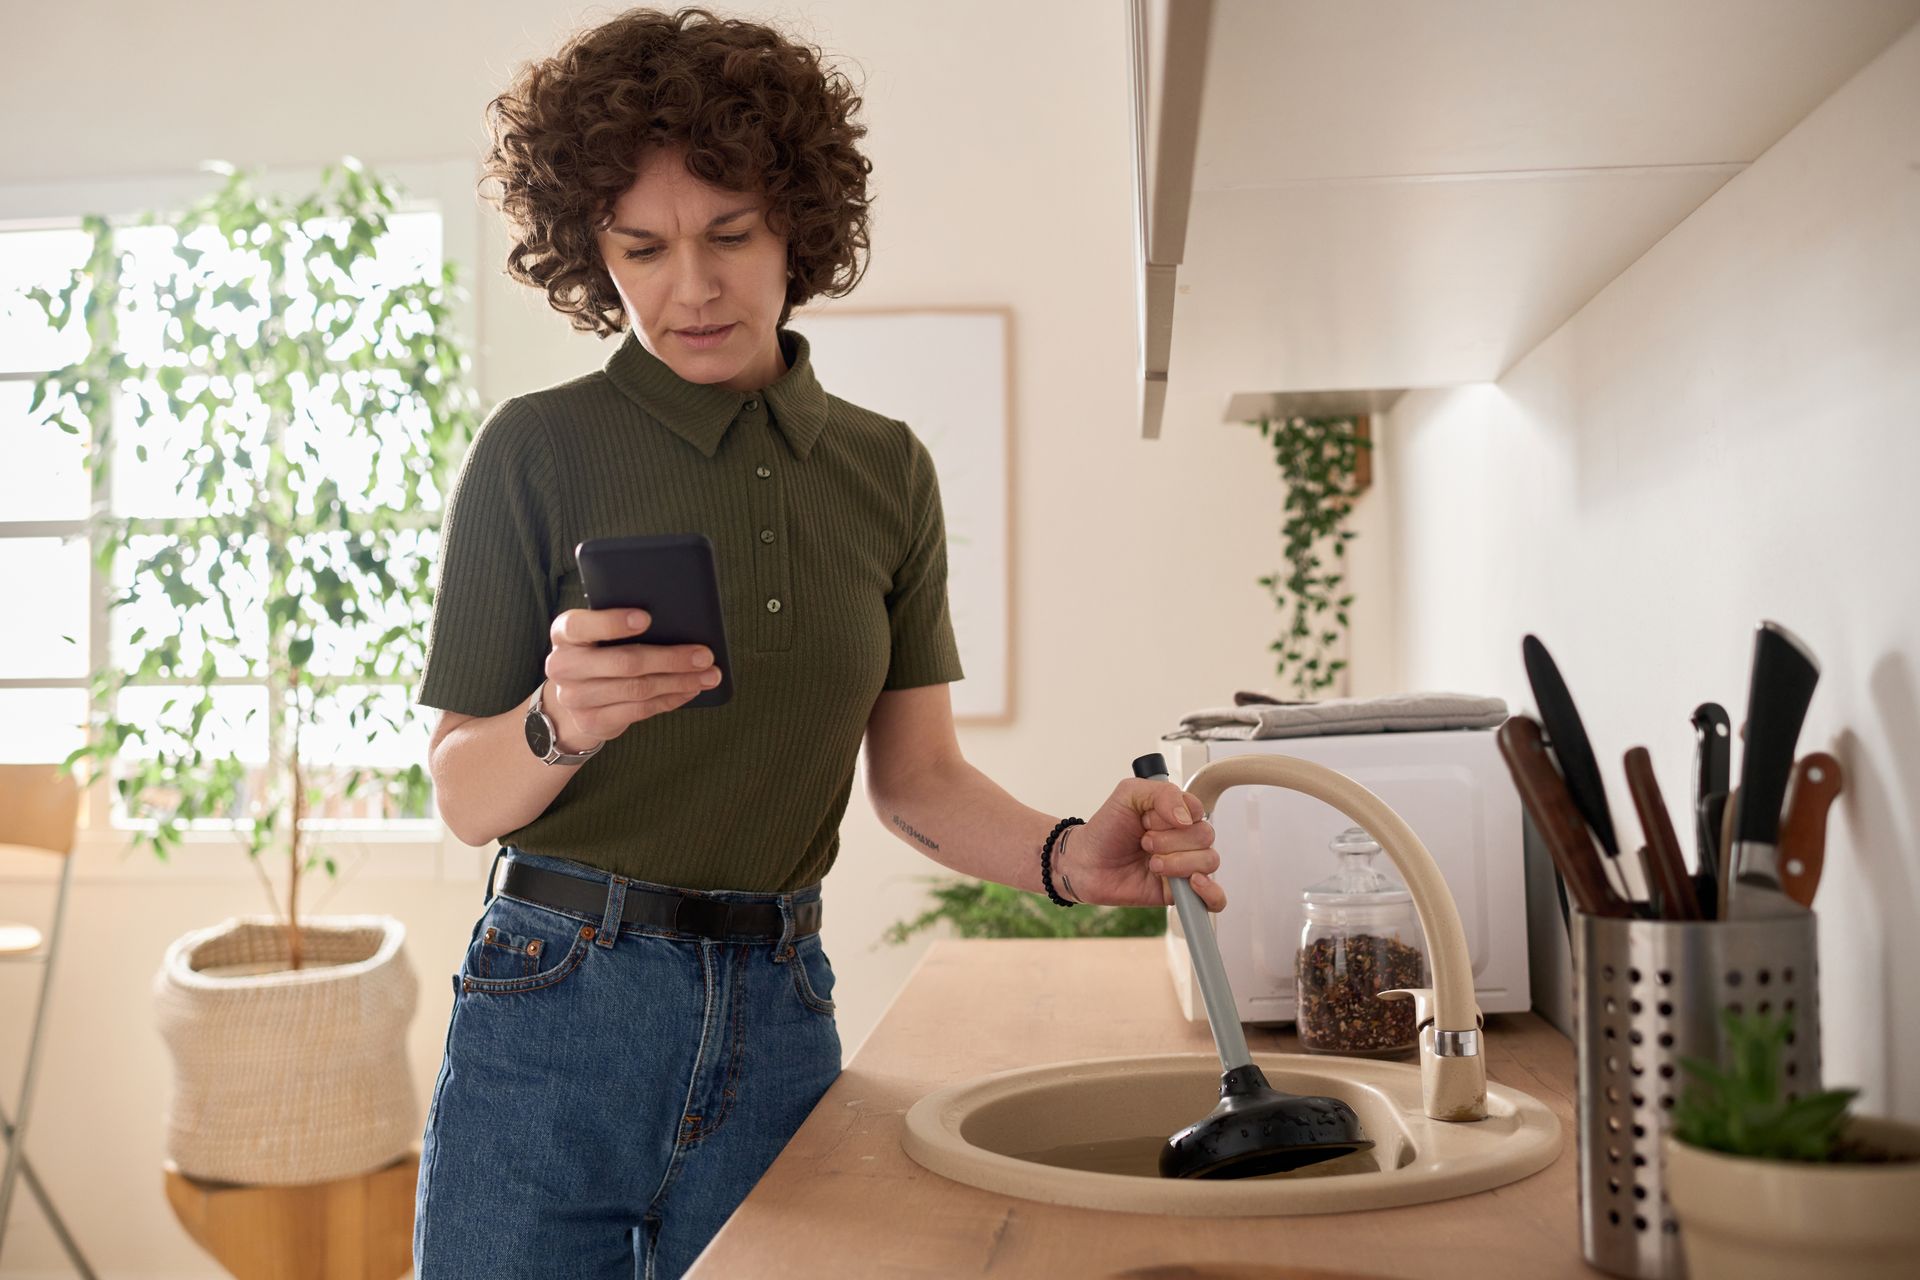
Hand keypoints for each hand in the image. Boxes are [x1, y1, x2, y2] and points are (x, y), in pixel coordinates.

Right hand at [541, 607, 721, 750]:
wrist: (572, 698)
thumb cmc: (597, 652)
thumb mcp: (597, 634)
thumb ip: (620, 625)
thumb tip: (679, 622)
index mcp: (564, 634)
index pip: (581, 625)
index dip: (613, 622)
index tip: (647, 618)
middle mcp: (563, 666)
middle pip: (624, 662)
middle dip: (671, 658)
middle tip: (705, 655)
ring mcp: (575, 698)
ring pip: (638, 689)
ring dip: (679, 682)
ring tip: (708, 675)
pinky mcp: (592, 721)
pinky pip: (640, 710)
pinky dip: (671, 699)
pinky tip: (690, 690)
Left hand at [1057, 778, 1225, 911]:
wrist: (1085, 863)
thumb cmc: (1106, 828)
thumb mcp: (1129, 794)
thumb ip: (1162, 793)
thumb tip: (1187, 817)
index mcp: (1177, 813)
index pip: (1198, 811)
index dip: (1174, 817)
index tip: (1147, 819)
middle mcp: (1185, 839)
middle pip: (1205, 836)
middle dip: (1170, 840)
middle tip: (1144, 843)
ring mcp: (1185, 866)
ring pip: (1209, 862)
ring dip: (1177, 863)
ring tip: (1152, 864)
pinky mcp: (1181, 893)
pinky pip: (1215, 898)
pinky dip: (1211, 892)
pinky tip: (1192, 883)